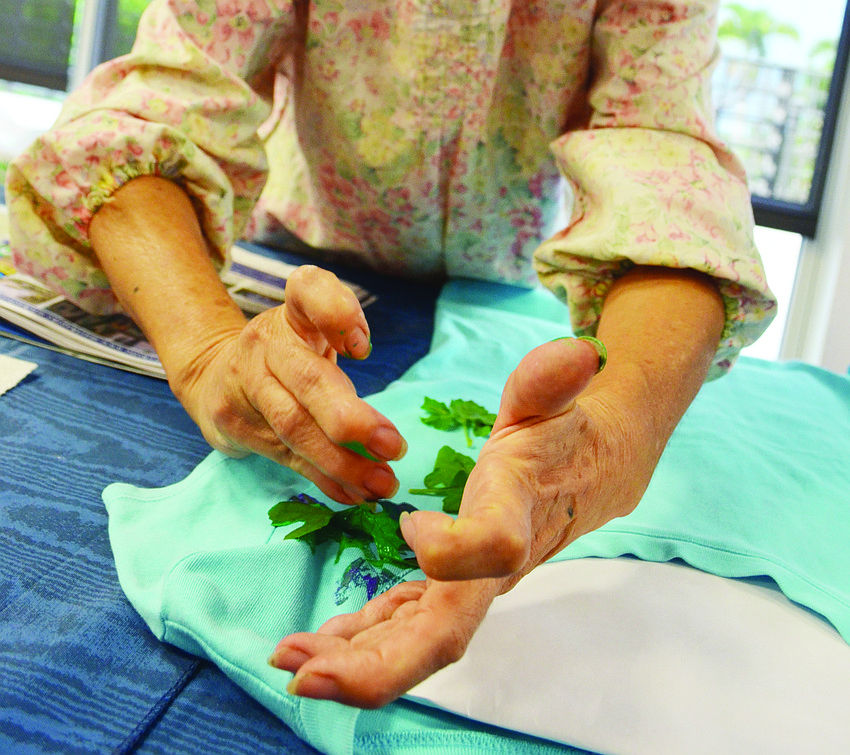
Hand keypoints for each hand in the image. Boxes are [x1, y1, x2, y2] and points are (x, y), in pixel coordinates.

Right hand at [176, 264, 406, 504]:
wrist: (213, 374)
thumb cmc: (285, 353)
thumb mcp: (313, 329)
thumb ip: (349, 355)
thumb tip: (382, 413)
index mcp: (292, 311)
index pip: (309, 290)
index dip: (338, 313)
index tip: (363, 348)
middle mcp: (264, 342)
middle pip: (307, 378)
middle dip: (351, 417)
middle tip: (394, 446)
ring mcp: (244, 383)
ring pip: (295, 427)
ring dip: (343, 462)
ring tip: (382, 482)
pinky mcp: (234, 424)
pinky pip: (286, 456)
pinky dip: (324, 479)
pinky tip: (353, 494)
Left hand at [270, 335, 634, 706]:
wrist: (591, 475)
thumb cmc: (562, 433)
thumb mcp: (552, 395)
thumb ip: (551, 379)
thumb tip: (573, 354)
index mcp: (516, 511)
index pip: (494, 548)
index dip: (453, 548)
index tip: (410, 522)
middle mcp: (491, 566)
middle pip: (445, 634)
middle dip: (379, 664)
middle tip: (307, 677)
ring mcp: (469, 585)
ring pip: (416, 644)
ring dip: (353, 660)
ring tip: (290, 665)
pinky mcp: (450, 588)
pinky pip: (404, 626)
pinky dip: (360, 640)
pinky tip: (315, 648)